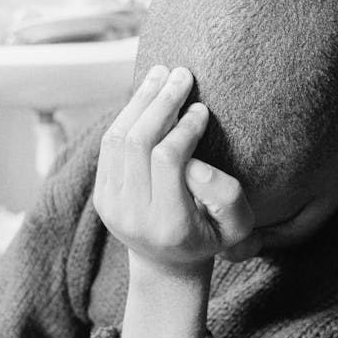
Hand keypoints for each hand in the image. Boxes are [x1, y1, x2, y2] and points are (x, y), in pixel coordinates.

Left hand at [93, 65, 254, 275]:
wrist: (166, 264)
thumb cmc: (210, 238)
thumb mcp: (236, 226)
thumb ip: (225, 195)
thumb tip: (196, 162)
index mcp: (168, 223)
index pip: (167, 159)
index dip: (184, 127)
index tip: (202, 109)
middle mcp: (132, 214)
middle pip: (137, 142)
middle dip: (160, 102)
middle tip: (181, 75)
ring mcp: (111, 205)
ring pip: (118, 138)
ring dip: (140, 101)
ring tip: (161, 74)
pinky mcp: (102, 194)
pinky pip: (109, 145)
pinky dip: (127, 116)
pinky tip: (146, 96)